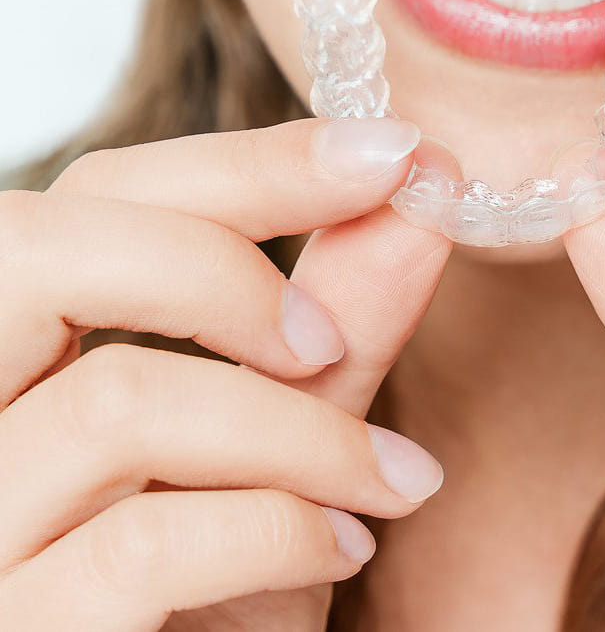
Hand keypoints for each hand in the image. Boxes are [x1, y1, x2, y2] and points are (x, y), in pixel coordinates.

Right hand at [0, 116, 451, 630]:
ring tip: (388, 477)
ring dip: (303, 432)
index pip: (96, 197)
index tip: (390, 155)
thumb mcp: (284, 437)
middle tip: (327, 342)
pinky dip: (282, 528)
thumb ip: (341, 314)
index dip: (249, 163)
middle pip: (42, 251)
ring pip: (120, 400)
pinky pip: (144, 542)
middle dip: (224, 271)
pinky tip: (344, 546)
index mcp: (21, 355)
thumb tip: (425, 186)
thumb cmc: (227, 587)